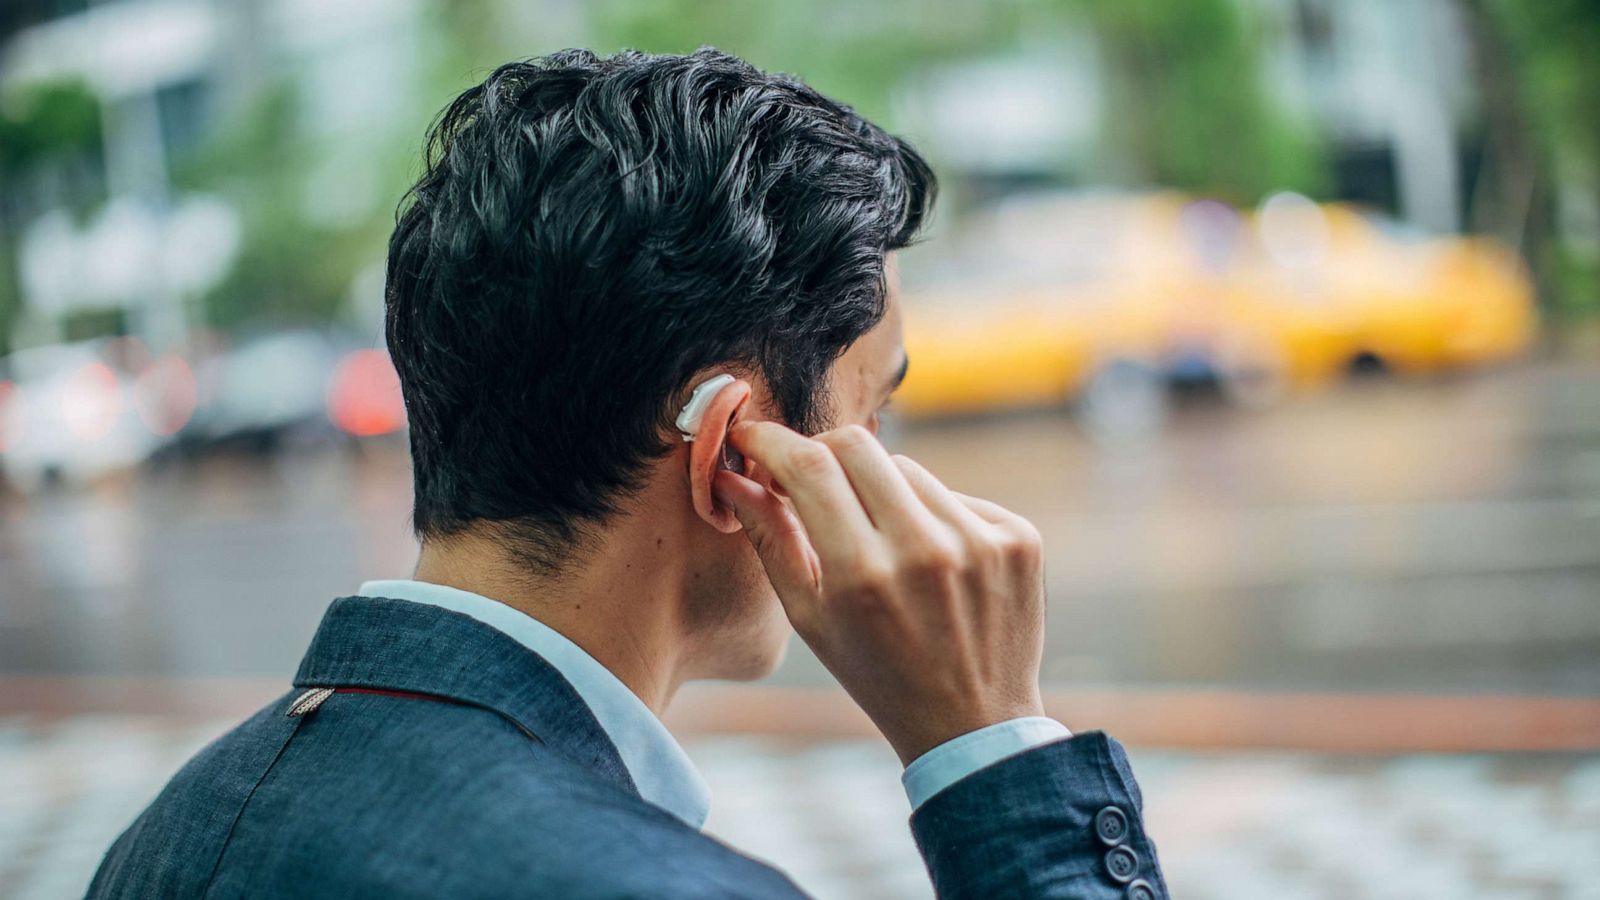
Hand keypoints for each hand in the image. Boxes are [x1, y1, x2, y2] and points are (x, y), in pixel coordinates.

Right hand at [713, 421, 1047, 765]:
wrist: (975, 726)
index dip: (771, 441)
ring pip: (907, 469)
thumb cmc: (878, 676)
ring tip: (881, 544)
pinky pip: (955, 496)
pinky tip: (933, 565)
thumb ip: (771, 540)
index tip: (752, 438)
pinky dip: (932, 516)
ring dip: (880, 491)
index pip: (808, 466)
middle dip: (821, 453)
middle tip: (808, 480)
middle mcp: (925, 550)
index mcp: (862, 575)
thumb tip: (732, 477)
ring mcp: (980, 540)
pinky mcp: (1019, 537)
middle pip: (857, 446)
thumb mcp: (811, 620)